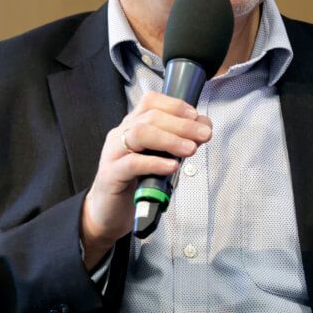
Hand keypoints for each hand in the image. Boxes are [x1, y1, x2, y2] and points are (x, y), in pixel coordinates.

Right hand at [80, 91, 212, 268]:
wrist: (109, 211)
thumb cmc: (135, 183)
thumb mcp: (161, 158)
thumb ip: (179, 143)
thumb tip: (202, 129)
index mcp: (132, 125)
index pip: (151, 101)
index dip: (176, 106)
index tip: (196, 117)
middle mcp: (121, 134)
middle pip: (150, 116)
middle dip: (182, 124)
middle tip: (203, 134)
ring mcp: (113, 153)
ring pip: (139, 133)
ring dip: (170, 139)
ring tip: (190, 149)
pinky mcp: (110, 175)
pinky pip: (131, 163)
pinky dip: (154, 162)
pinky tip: (170, 167)